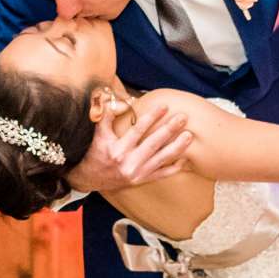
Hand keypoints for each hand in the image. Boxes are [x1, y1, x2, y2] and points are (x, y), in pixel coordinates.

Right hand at [68, 104, 193, 192]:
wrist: (89, 179)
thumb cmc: (94, 153)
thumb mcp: (98, 134)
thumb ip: (105, 115)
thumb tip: (111, 96)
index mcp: (117, 150)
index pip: (138, 130)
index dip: (152, 117)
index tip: (164, 106)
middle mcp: (128, 163)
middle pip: (153, 144)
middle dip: (169, 130)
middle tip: (183, 117)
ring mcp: (137, 174)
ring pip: (161, 159)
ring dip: (177, 147)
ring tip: (189, 136)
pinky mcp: (141, 181)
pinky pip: (161, 175)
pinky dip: (174, 168)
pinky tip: (186, 160)